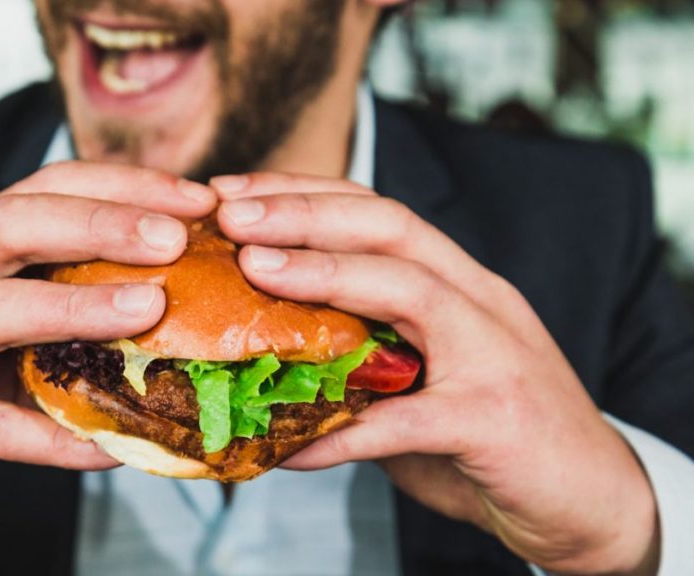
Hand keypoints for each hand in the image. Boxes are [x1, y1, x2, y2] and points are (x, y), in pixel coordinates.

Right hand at [0, 161, 216, 526]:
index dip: (116, 187)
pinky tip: (111, 449)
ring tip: (152, 307)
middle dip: (103, 219)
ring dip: (79, 304)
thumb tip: (140, 320)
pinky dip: (52, 439)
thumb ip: (26, 314)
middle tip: (179, 232)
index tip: (189, 198)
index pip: (35, 191)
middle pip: (14, 222)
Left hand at [212, 173, 658, 575]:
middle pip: (391, 226)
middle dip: (305, 211)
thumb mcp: (423, 377)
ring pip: (409, 288)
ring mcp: (495, 354)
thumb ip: (363, 358)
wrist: (591, 500)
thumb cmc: (493, 435)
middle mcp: (479, 301)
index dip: (304, 193)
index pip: (377, 211)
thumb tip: (266, 354)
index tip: (233, 194)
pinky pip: (406, 420)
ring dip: (324, 272)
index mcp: (458, 283)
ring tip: (253, 269)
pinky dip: (343, 430)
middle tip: (229, 213)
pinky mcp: (496, 420)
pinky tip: (288, 446)